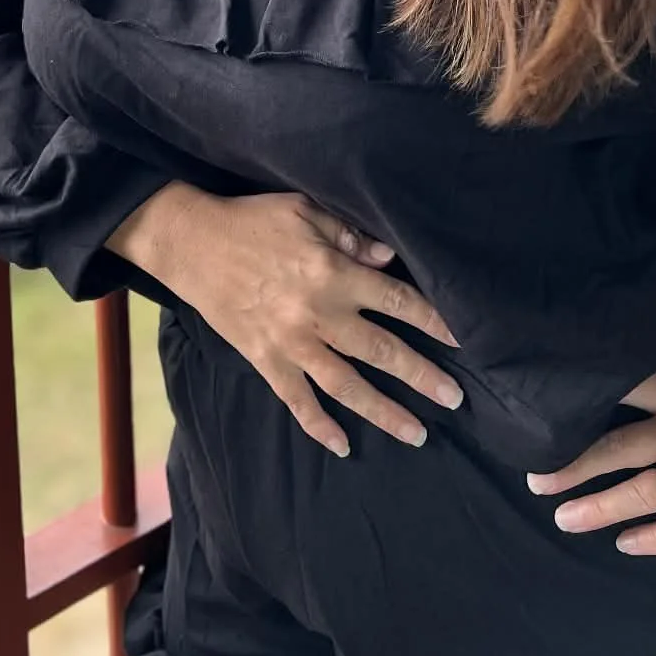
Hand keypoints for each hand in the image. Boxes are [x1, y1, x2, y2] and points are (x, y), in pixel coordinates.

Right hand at [158, 190, 462, 457]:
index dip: (433, 320)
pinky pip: (297, 401)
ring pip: (347, 386)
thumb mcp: (303, 209)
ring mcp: (291, 343)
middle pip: (381, 351)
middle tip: (455, 400)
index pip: (396, 300)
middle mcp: (318, 314)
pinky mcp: (265, 360)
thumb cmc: (252, 220)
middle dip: (422, 376)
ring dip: (384, 412)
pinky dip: (319, 425)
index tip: (463, 340)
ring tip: (417, 434)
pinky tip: (342, 445)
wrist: (191, 243)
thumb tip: (389, 257)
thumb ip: (348, 235)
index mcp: (332, 272)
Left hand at [524, 319, 655, 553]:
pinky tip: (624, 544)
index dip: (586, 388)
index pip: (625, 385)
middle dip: (572, 465)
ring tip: (563, 516)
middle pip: (615, 448)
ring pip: (637, 493)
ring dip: (596, 508)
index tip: (549, 396)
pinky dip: (650, 538)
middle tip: (536, 478)